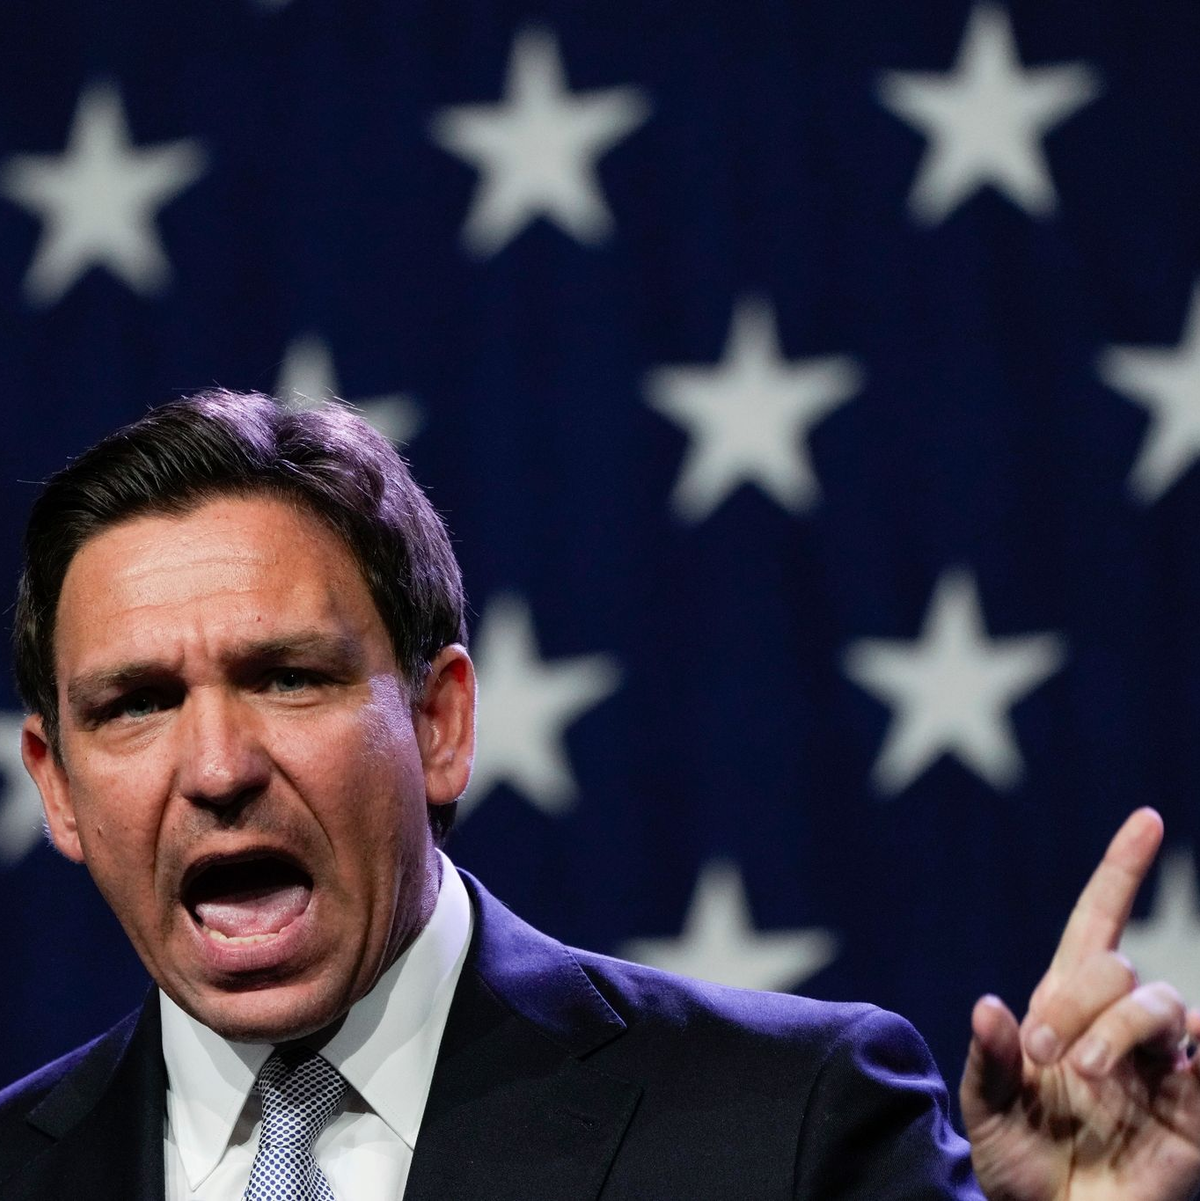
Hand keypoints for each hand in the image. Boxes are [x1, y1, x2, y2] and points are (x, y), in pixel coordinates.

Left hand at [961, 808, 1199, 1200]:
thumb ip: (988, 1059)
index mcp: (1065, 1010)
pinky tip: (1183, 1059)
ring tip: (1082, 1074)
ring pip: (1161, 1003)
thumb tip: (989, 1004)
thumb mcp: (988, 1111)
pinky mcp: (1198, 1117)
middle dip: (1073, 1002)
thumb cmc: (1018, 1167)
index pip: (1100, 924)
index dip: (1121, 871)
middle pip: (1117, 970)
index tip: (1145, 820)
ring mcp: (1164, 1069)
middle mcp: (1119, 1028)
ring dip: (1116, 1028)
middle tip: (1042, 1055)